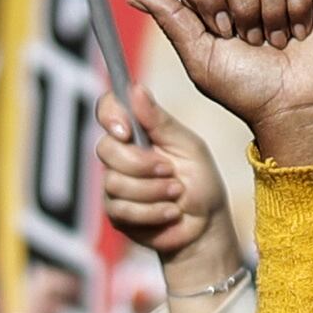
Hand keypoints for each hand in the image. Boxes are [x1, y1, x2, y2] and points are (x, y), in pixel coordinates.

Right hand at [96, 98, 238, 272]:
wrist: (206, 224)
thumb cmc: (201, 181)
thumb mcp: (188, 145)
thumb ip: (159, 121)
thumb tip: (135, 88)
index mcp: (139, 132)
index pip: (108, 110)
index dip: (110, 116)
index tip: (126, 131)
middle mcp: (122, 155)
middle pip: (106, 149)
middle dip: (141, 164)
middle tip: (169, 171)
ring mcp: (115, 185)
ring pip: (114, 183)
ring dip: (153, 191)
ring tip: (176, 193)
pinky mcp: (117, 214)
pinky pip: (122, 209)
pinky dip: (152, 211)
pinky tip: (170, 212)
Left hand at [131, 0, 312, 170]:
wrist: (295, 108)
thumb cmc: (246, 90)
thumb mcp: (201, 60)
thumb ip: (172, 22)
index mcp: (208, 7)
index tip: (222, 32)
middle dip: (241, 5)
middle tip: (250, 41)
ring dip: (270, 10)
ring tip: (276, 43)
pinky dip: (296, 8)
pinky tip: (297, 34)